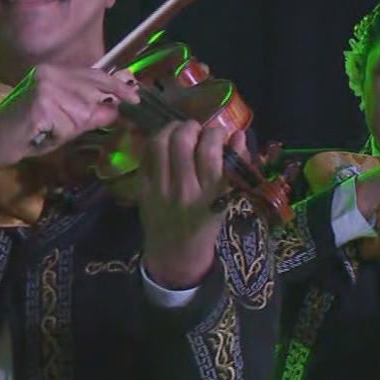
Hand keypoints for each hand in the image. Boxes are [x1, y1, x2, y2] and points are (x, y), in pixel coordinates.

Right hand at [0, 65, 138, 190]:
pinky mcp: (40, 106)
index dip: (117, 87)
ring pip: (83, 113)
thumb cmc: (31, 130)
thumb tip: (119, 108)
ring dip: (70, 127)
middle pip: (93, 94)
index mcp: (56, 71)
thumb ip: (92, 112)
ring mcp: (44, 88)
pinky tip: (43, 132)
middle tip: (67, 125)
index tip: (135, 97)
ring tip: (49, 128)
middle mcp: (50, 73)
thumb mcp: (67, 118)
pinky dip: (60, 134)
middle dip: (87, 114)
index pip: (96, 74)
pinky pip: (68, 125)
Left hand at [139, 120, 245, 288]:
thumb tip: (237, 134)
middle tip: (196, 130)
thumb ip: (234, 166)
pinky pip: (146, 155)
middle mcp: (183, 189)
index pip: (210, 149)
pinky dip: (157, 143)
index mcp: (210, 193)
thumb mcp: (227, 199)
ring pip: (159, 142)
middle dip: (191, 127)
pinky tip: (165, 145)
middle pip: (181, 141)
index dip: (216, 133)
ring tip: (179, 131)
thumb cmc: (207, 223)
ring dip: (171, 129)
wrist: (176, 252)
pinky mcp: (142, 188)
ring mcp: (159, 188)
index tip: (219, 134)